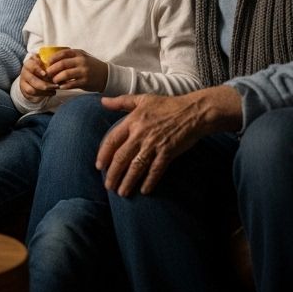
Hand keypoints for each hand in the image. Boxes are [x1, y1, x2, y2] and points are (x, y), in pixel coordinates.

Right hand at [18, 56, 55, 101]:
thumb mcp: (45, 63)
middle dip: (45, 84)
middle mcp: (24, 72)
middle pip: (32, 80)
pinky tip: (51, 93)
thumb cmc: (42, 67)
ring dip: (45, 91)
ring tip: (54, 90)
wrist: (33, 74)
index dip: (38, 70)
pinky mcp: (25, 91)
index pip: (31, 66)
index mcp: (29, 63)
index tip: (45, 74)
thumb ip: (51, 66)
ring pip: (32, 90)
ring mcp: (23, 82)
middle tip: (56, 85)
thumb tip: (61, 70)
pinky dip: (43, 95)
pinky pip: (33, 96)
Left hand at [46, 49, 107, 92]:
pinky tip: (61, 87)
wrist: (106, 75)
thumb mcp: (82, 57)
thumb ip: (70, 57)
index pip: (62, 53)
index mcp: (79, 53)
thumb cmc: (90, 66)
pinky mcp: (85, 81)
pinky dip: (64, 86)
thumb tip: (52, 59)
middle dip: (52, 69)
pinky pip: (71, 84)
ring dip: (57, 78)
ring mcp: (84, 71)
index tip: (47, 63)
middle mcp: (81, 61)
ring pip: (66, 74)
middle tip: (47, 73)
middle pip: (62, 64)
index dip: (53, 58)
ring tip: (54, 81)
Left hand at [96, 87, 241, 196]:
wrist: (193, 112)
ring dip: (128, 181)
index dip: (103, 154)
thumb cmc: (167, 105)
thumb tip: (103, 101)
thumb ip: (121, 102)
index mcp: (132, 122)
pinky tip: (144, 190)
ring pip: (136, 166)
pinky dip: (150, 181)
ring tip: (122, 192)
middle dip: (113, 174)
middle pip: (121, 158)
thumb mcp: (142, 99)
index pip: (112, 140)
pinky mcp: (168, 152)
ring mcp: (154, 144)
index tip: (99, 166)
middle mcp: (140, 135)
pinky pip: (156, 170)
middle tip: (109, 186)